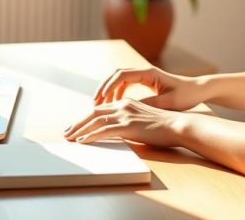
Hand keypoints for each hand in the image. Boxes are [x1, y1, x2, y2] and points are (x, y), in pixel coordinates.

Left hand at [63, 98, 186, 147]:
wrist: (178, 126)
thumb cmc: (164, 127)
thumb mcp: (143, 121)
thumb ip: (129, 123)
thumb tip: (118, 132)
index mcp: (127, 103)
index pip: (101, 109)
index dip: (86, 118)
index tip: (76, 126)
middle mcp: (124, 105)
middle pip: (94, 112)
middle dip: (78, 123)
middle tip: (66, 132)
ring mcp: (125, 115)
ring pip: (95, 121)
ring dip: (79, 130)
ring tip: (69, 138)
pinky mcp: (128, 126)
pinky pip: (104, 130)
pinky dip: (90, 136)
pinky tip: (82, 141)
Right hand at [93, 67, 205, 110]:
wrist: (199, 90)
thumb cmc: (187, 95)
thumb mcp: (169, 103)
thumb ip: (149, 104)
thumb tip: (128, 109)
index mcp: (149, 73)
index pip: (121, 75)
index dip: (108, 87)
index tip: (100, 99)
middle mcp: (144, 72)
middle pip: (116, 75)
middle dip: (104, 88)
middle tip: (95, 103)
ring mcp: (144, 76)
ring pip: (119, 80)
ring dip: (109, 91)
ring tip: (100, 106)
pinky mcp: (146, 83)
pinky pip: (125, 85)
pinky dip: (117, 93)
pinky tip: (114, 106)